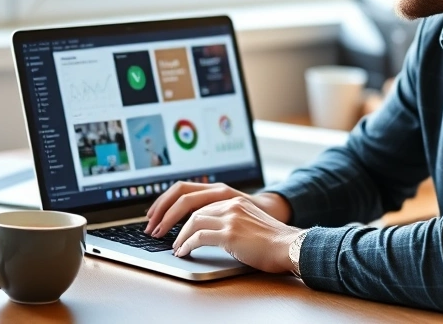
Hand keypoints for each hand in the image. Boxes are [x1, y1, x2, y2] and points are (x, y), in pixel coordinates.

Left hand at [144, 182, 290, 236]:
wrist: (288, 245)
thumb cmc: (268, 237)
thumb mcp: (244, 216)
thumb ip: (224, 214)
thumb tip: (199, 225)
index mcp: (229, 194)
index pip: (189, 190)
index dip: (168, 201)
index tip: (156, 213)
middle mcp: (228, 200)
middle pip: (185, 201)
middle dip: (165, 216)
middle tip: (154, 229)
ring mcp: (230, 215)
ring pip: (192, 220)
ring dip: (177, 236)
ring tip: (174, 247)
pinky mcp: (231, 233)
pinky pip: (199, 237)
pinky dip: (187, 245)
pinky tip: (184, 252)